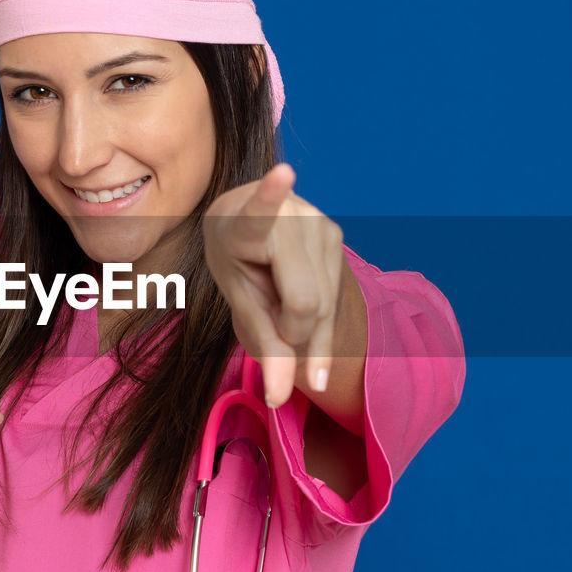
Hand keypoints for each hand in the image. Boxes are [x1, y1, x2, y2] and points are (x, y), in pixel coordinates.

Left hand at [203, 162, 344, 407]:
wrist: (248, 216)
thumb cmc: (234, 259)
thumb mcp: (238, 299)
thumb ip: (261, 345)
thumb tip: (280, 399)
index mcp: (246, 224)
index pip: (261, 212)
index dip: (271, 196)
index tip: (282, 173)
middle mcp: (290, 217)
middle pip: (306, 303)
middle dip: (291, 331)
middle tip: (267, 317)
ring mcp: (320, 225)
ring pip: (325, 306)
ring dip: (305, 327)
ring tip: (277, 300)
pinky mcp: (337, 236)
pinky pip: (335, 296)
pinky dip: (318, 320)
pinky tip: (303, 315)